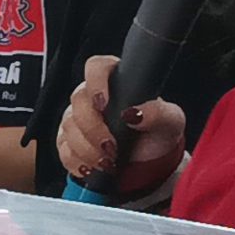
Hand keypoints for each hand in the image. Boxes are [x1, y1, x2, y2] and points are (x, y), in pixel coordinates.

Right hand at [57, 55, 185, 196]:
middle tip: (112, 147)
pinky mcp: (69, 141)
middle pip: (78, 100)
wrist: (151, 162)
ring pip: (69, 128)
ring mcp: (77, 118)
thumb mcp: (171, 121)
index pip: (96, 67)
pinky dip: (80, 162)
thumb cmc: (159, 133)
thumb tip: (134, 113)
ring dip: (89, 150)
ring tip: (110, 163)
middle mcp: (92, 95)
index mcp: (115, 80)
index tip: (103, 104)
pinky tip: (96, 168)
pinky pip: (64, 150)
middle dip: (93, 129)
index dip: (95, 82)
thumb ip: (158, 112)